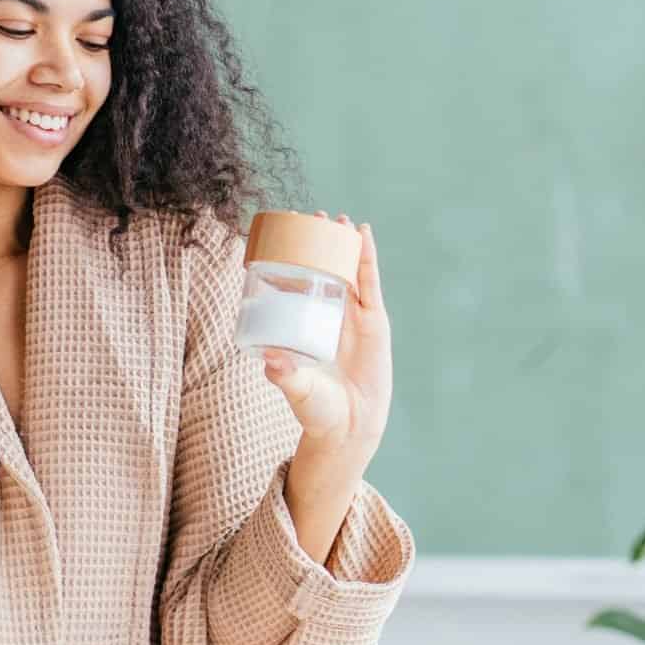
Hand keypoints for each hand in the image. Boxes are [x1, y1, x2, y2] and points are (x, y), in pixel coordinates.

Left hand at [262, 213, 389, 465]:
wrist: (349, 429)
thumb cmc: (317, 411)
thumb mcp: (297, 389)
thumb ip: (284, 375)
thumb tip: (270, 359)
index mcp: (303, 326)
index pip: (296, 284)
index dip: (292, 259)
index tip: (282, 235)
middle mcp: (327, 318)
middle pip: (323, 270)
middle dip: (318, 243)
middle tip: (311, 216)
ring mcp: (352, 318)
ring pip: (348, 271)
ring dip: (344, 244)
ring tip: (338, 219)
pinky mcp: (375, 322)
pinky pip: (370, 284)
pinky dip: (367, 258)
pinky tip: (363, 235)